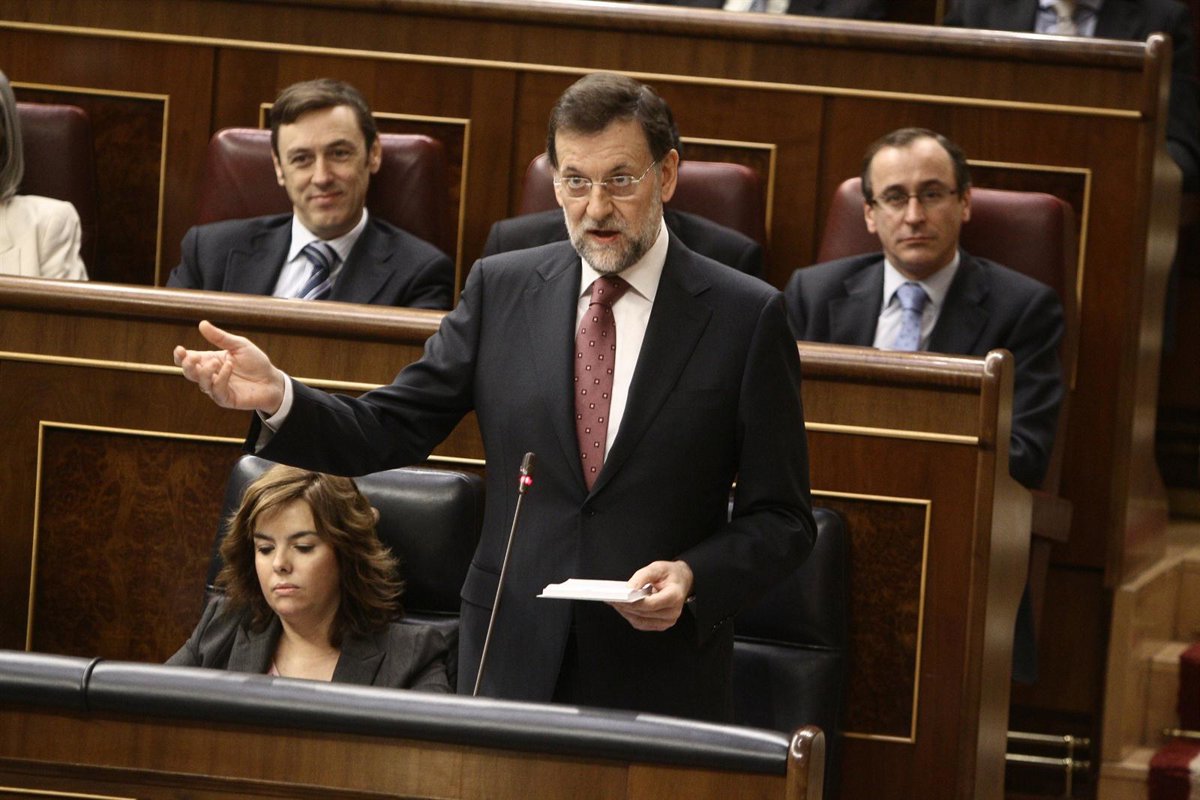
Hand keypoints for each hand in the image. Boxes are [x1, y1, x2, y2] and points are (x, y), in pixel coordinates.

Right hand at [172, 320, 286, 413]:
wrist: (272, 380)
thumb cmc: (255, 362)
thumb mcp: (239, 345)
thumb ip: (220, 338)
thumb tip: (202, 324)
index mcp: (209, 360)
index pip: (187, 360)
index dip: (180, 356)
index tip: (180, 349)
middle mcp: (210, 375)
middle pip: (189, 373)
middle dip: (187, 365)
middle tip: (193, 357)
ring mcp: (217, 388)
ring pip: (201, 383)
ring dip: (205, 372)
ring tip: (217, 361)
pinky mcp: (226, 399)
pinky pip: (217, 391)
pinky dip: (220, 379)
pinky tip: (228, 368)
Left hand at [609, 560, 693, 631]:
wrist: (682, 581)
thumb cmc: (671, 574)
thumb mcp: (658, 567)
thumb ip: (642, 576)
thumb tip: (629, 588)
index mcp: (674, 596)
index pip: (650, 604)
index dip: (633, 602)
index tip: (619, 597)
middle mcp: (673, 612)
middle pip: (643, 613)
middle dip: (625, 606)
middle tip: (611, 598)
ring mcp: (667, 621)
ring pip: (640, 621)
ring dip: (625, 612)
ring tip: (614, 602)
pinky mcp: (661, 624)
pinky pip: (642, 623)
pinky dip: (631, 616)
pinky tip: (623, 608)